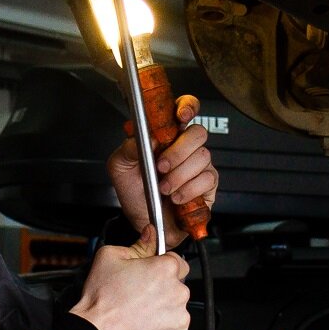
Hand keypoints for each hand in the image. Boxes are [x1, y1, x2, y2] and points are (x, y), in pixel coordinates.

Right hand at [71, 228, 192, 329]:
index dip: (162, 267)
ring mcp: (179, 317)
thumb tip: (150, 234)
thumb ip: (138, 244)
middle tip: (139, 296)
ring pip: (177, 309)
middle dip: (163, 289)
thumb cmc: (102, 298)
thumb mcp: (110, 257)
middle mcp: (178, 292)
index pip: (177, 262)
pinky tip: (145, 328)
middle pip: (177, 286)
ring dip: (164, 310)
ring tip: (140, 314)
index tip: (150, 275)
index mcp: (166, 269)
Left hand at [108, 95, 219, 247]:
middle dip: (178, 151)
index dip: (187, 107)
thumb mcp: (120, 167)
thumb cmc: (134, 192)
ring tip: (164, 189)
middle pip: (198, 133)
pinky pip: (207, 179)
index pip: (184, 109)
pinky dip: (189, 190)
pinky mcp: (208, 185)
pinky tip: (177, 198)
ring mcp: (199, 165)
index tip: (180, 116)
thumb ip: (129, 147)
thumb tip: (149, 137)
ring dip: (179, 175)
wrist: (143, 222)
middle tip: (161, 167)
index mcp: (166, 136)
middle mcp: (185, 147)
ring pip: (203, 157)